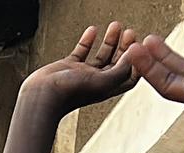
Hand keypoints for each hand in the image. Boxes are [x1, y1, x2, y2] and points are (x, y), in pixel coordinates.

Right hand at [22, 21, 137, 115]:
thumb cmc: (68, 94)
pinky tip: (92, 30)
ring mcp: (83, 74)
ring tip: (115, 25)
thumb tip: (134, 55)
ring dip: (110, 40)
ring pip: (102, 55)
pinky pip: (82, 51)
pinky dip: (88, 40)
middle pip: (117, 63)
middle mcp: (96, 81)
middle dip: (126, 47)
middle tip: (130, 32)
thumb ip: (120, 70)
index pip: (129, 76)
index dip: (138, 63)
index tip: (142, 48)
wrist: (41, 96)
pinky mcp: (69, 67)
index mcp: (107, 88)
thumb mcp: (101, 82)